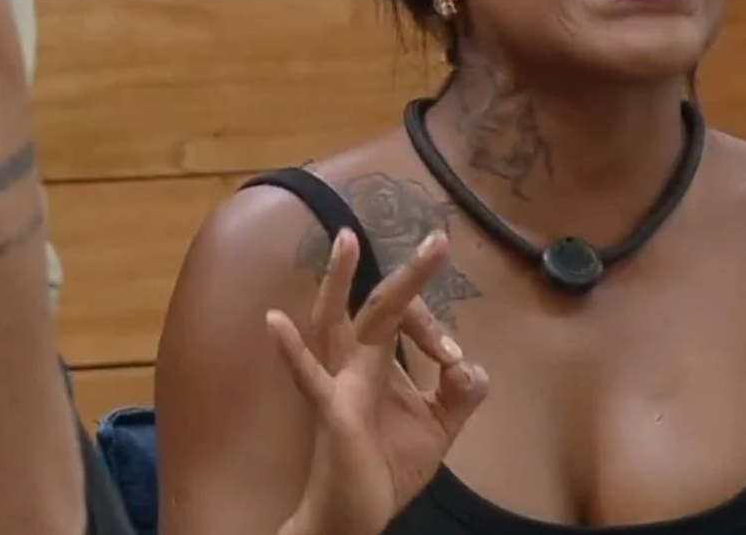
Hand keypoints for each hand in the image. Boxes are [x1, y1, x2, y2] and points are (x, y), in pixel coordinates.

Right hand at [267, 228, 487, 534]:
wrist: (357, 517)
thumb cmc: (387, 465)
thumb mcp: (438, 426)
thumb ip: (460, 394)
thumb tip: (471, 367)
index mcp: (379, 362)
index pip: (407, 322)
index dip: (434, 332)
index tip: (455, 363)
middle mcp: (355, 364)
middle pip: (377, 307)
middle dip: (409, 274)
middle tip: (438, 237)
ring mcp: (339, 385)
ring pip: (337, 324)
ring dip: (339, 282)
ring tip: (345, 241)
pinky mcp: (331, 414)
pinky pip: (310, 379)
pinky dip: (292, 351)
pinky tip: (274, 321)